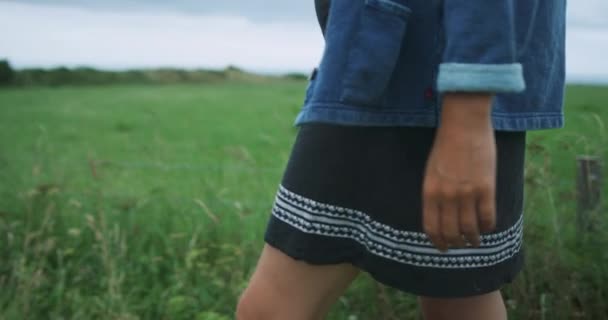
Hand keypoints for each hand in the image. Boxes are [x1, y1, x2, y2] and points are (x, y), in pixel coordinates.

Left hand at [422, 93, 496, 250]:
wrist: (464, 125)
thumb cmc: (446, 145)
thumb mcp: (432, 171)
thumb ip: (435, 192)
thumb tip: (442, 214)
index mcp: (429, 192)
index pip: (431, 227)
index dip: (437, 241)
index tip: (443, 247)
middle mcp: (446, 196)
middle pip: (450, 232)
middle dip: (455, 243)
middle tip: (460, 245)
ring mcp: (467, 193)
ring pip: (470, 228)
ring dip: (473, 239)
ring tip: (475, 241)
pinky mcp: (486, 188)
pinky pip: (487, 217)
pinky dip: (488, 226)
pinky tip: (487, 227)